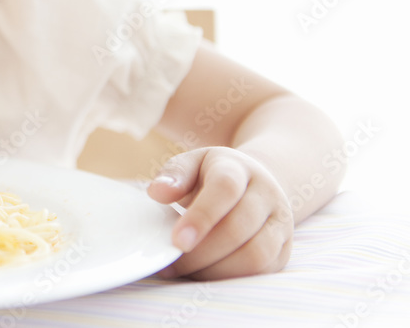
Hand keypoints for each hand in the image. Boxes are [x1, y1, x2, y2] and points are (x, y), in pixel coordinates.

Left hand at [147, 146, 293, 279]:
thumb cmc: (213, 175)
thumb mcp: (192, 163)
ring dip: (215, 269)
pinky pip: (261, 271)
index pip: (226, 188)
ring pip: (255, 255)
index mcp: (240, 168)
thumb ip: (175, 174)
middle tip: (171, 260)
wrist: (255, 184)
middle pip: (238, 228)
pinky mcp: (283, 251)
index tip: (177, 240)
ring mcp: (280, 224)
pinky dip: (230, 278)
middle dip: (200, 252)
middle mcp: (267, 195)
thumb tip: (158, 192)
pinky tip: (204, 273)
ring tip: (186, 269)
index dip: (202, 216)